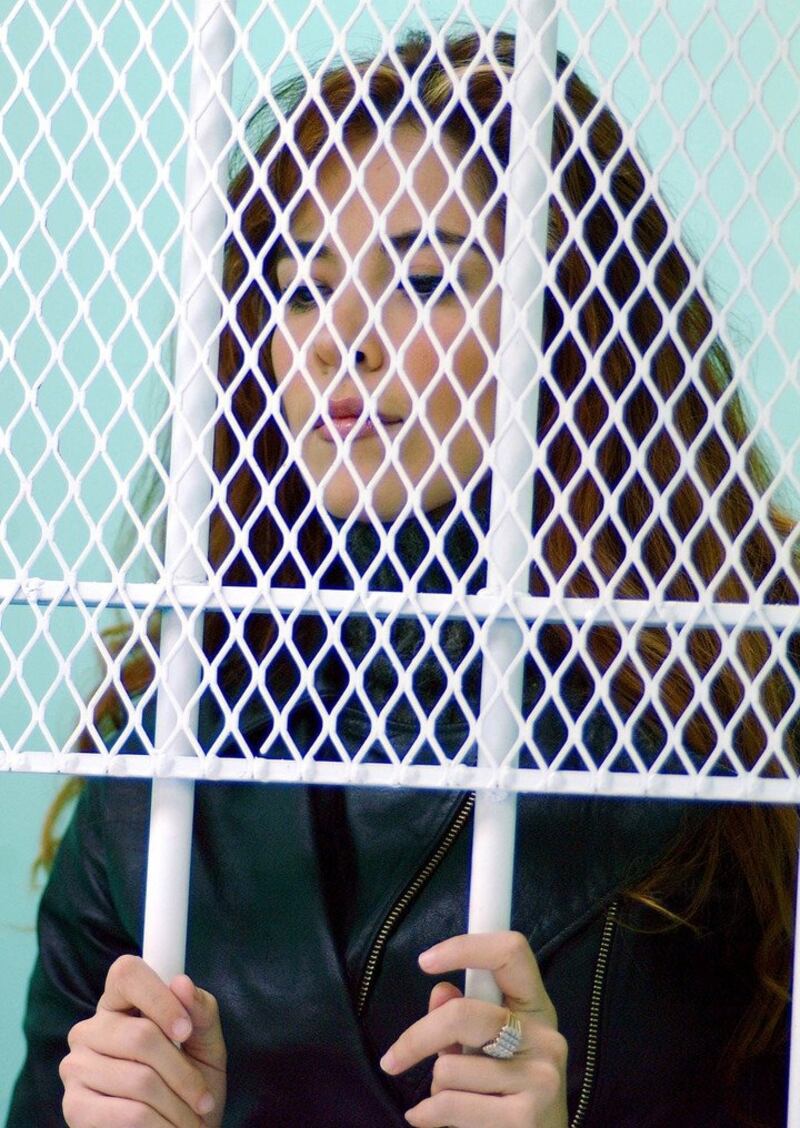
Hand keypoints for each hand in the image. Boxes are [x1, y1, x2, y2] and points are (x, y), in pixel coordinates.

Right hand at [60, 954, 226, 1126]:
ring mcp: (76, 1066)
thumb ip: (201, 1011)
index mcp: (120, 1003)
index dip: (159, 998)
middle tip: (203, 1098)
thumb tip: (181, 983)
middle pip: (141, 1035)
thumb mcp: (206, 1045)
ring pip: (139, 1079)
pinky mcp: (74, 1107)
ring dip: (177, 1106)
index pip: (127, 973)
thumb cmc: (190, 1085)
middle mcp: (90, 1029)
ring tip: (190, 1118)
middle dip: (183, 1073)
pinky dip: (160, 1126)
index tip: (186, 1029)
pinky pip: (127, 1114)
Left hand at [380, 932, 567, 1127]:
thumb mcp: (488, 1051)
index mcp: (536, 1008)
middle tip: (391, 1060)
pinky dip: (430, 1114)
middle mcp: (545, 1037)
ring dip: (436, 1088)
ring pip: (449, 1067)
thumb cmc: (507, 1096)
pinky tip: (432, 1118)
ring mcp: (540, 1078)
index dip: (465, 947)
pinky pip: (450, 1104)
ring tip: (451, 1100)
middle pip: (462, 1014)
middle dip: (417, 1038)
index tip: (424, 961)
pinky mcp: (526, 1118)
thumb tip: (440, 991)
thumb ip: (462, 1022)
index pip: (511, 952)